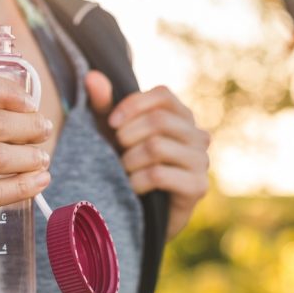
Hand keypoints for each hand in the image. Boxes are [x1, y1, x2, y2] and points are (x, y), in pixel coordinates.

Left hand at [85, 71, 209, 240]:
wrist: (140, 216)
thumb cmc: (127, 168)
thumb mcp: (112, 135)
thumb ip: (104, 106)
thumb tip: (92, 76)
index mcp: (182, 117)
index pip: (163, 95)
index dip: (133, 105)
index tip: (111, 124)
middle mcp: (198, 135)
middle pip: (159, 121)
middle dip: (127, 137)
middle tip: (116, 153)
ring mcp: (201, 161)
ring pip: (157, 147)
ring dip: (129, 161)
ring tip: (122, 172)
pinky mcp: (198, 187)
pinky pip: (160, 175)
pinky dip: (136, 181)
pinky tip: (131, 188)